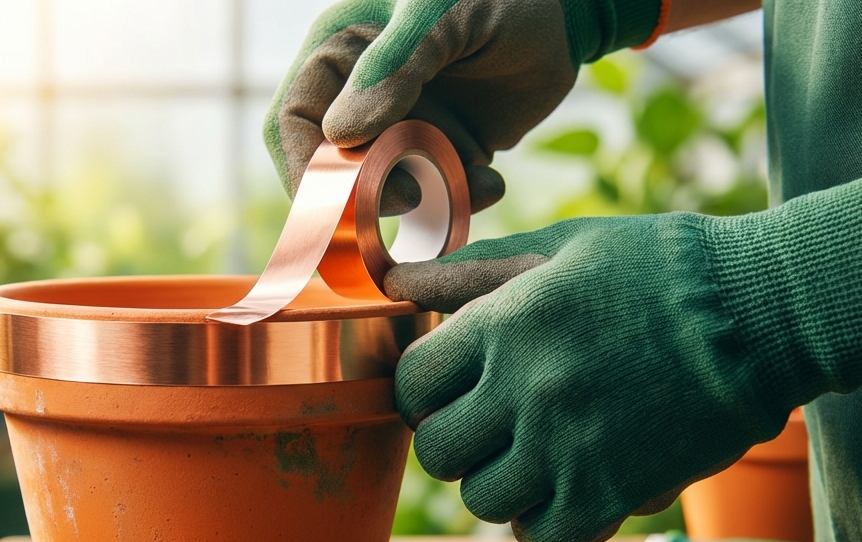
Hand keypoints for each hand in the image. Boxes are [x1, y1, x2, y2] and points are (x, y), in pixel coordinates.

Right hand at [264, 0, 664, 214]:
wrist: (568, 20)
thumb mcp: (447, 17)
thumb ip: (396, 67)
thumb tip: (340, 134)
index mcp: (339, 52)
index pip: (293, 122)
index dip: (309, 169)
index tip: (352, 196)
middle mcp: (357, 96)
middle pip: (330, 170)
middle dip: (371, 194)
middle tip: (418, 196)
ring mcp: (395, 129)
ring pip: (382, 193)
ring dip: (424, 199)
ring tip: (476, 179)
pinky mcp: (434, 155)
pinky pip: (428, 199)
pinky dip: (456, 203)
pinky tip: (492, 181)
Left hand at [389, 169, 861, 541]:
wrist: (763, 311)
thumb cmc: (660, 269)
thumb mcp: (560, 246)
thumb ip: (470, 270)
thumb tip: (397, 282)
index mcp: (503, 324)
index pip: (411, 383)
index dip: (421, 391)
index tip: (446, 390)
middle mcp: (525, 389)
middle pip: (437, 451)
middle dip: (453, 441)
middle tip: (486, 427)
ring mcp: (567, 445)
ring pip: (483, 499)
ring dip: (498, 483)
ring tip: (529, 457)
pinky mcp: (614, 490)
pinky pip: (543, 534)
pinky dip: (543, 521)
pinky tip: (562, 490)